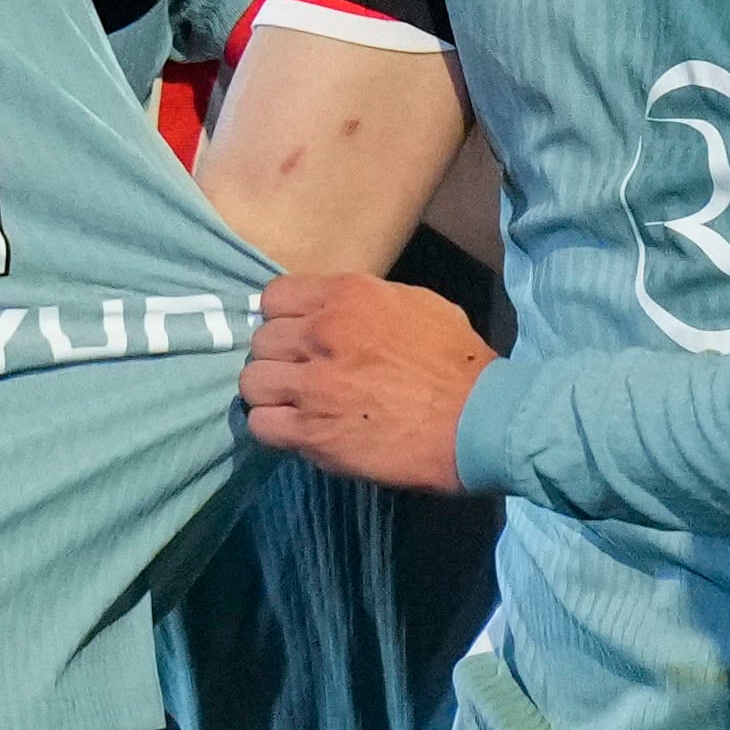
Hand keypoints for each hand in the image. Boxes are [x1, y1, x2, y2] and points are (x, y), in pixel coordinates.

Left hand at [239, 273, 491, 490]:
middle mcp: (321, 334)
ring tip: (294, 404)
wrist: (477, 422)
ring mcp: (312, 385)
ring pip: (253, 382)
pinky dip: (273, 427)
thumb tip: (332, 310)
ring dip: (270, 393)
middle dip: (279, 357)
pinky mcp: (310, 432)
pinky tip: (296, 429)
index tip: (297, 335)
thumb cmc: (457, 363)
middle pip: (262, 340)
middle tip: (303, 374)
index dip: (283, 318)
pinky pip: (260, 424)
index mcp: (347, 297)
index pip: (275, 297)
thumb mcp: (417, 305)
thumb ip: (365, 303)